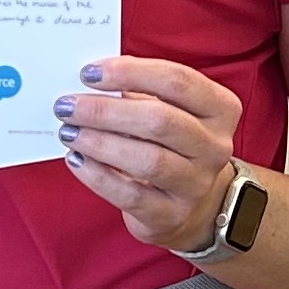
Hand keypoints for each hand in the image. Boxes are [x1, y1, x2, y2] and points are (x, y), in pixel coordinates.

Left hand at [56, 56, 243, 253]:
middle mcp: (215, 147)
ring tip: (69, 132)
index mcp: (220, 110)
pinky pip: (130, 195)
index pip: (177, 81)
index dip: (130, 72)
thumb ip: (140, 91)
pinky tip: (77, 159)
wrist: (193, 206)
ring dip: (100, 142)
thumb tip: (92, 79)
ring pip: (147, 160)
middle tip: (68, 106)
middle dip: (106, 110)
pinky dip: (98, 175)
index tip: (89, 73)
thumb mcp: (171, 110)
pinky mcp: (171, 215)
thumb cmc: (173, 145)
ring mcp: (196, 184)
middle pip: (159, 121)